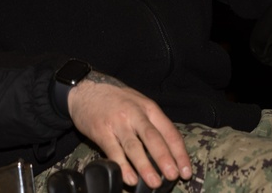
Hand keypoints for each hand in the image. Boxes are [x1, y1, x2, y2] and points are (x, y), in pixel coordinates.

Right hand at [67, 71, 192, 188]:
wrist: (86, 89)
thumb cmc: (116, 99)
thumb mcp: (139, 104)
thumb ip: (152, 124)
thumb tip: (167, 153)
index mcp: (149, 108)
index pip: (169, 132)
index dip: (179, 153)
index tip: (186, 171)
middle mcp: (135, 114)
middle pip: (153, 138)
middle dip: (165, 159)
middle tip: (173, 176)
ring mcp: (118, 122)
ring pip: (134, 146)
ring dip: (145, 166)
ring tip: (154, 182)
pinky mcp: (101, 131)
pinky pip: (114, 151)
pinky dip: (123, 166)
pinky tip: (129, 179)